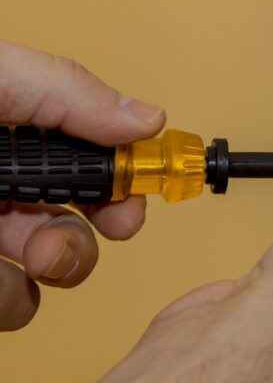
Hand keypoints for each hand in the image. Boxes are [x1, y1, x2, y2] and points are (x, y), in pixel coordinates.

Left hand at [0, 40, 164, 330]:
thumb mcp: (1, 76)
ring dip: (58, 266)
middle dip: (102, 231)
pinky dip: (7, 295)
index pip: (90, 166)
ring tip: (29, 249)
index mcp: (15, 138)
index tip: (139, 193)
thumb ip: (72, 92)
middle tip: (108, 222)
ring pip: (49, 276)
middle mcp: (2, 191)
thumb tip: (147, 117)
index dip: (124, 183)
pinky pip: (9, 306)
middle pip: (82, 226)